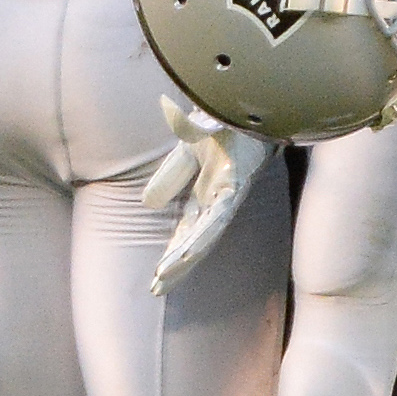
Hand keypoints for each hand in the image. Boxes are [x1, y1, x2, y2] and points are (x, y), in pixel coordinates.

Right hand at [142, 96, 273, 295]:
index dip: (172, 255)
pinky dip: (201, 235)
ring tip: (164, 276)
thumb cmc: (224, 127)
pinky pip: (218, 216)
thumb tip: (149, 205)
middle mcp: (220, 202)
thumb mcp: (186, 153)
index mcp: (208, 195)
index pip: (187, 233)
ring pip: (206, 235)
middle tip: (156, 290)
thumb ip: (170, 178)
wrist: (247, 105)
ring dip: (184, 256)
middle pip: (194, 241)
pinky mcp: (236, 185)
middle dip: (176, 265)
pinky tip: (188, 252)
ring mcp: (230, 196)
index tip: (156, 278)